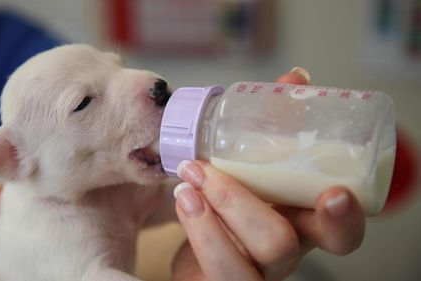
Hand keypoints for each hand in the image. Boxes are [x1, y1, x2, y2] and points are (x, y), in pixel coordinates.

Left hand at [171, 69, 365, 280]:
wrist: (205, 236)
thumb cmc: (242, 197)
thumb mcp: (262, 163)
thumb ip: (279, 125)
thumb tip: (296, 78)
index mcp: (302, 223)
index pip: (341, 235)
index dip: (344, 220)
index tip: (333, 193)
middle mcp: (281, 253)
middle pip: (282, 245)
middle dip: (240, 204)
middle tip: (206, 170)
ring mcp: (249, 272)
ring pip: (240, 266)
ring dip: (208, 216)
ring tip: (187, 180)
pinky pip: (212, 270)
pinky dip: (195, 228)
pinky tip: (183, 198)